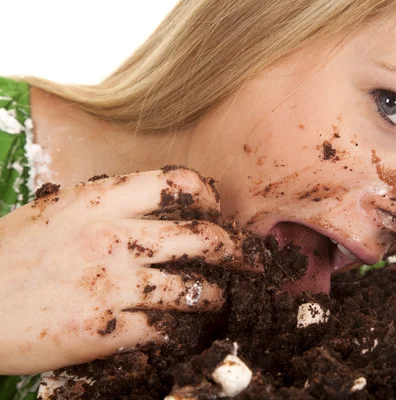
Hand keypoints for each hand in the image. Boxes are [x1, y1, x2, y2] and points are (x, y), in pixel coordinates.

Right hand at [0, 168, 253, 374]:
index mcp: (101, 200)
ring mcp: (110, 285)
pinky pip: (164, 330)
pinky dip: (180, 331)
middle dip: (235, 250)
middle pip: (203, 238)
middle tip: (247, 259)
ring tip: (220, 298)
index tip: (217, 211)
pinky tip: (181, 330)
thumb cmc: (8, 254)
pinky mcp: (102, 329)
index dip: (210, 197)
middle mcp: (112, 238)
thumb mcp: (56, 211)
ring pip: (194, 290)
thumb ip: (106, 204)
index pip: (180, 184)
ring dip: (216, 296)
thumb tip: (155, 206)